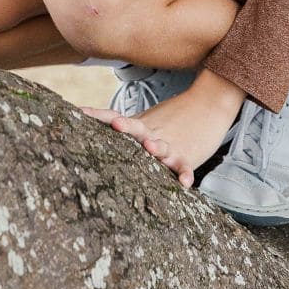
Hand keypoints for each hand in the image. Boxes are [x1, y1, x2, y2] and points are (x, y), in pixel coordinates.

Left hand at [80, 70, 244, 187]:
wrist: (207, 105)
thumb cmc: (171, 120)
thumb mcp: (145, 121)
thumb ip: (126, 128)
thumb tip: (94, 130)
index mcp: (139, 126)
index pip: (115, 117)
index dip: (98, 115)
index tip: (80, 112)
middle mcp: (152, 134)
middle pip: (137, 128)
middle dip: (126, 126)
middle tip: (117, 124)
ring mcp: (170, 145)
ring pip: (162, 146)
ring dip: (156, 147)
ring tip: (150, 147)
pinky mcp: (187, 156)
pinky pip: (184, 167)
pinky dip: (184, 174)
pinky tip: (184, 183)